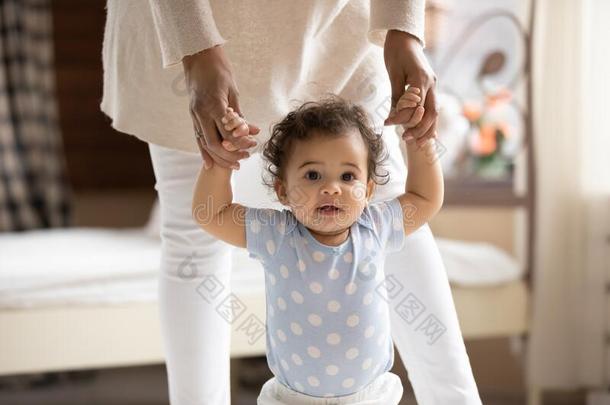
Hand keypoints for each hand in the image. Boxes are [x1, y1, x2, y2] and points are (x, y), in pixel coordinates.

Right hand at [183, 45, 259, 169]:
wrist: (198, 57)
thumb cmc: (219, 71)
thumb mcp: (232, 91)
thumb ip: (239, 114)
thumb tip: (252, 131)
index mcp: (213, 104)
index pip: (227, 132)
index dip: (241, 142)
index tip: (253, 144)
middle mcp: (200, 112)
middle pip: (214, 143)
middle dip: (231, 155)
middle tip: (245, 158)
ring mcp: (194, 115)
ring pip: (205, 144)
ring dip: (220, 157)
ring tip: (235, 164)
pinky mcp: (192, 116)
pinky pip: (198, 138)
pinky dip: (204, 152)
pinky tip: (210, 164)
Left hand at [383, 30, 437, 146]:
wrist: (405, 38)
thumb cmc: (396, 53)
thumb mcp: (393, 74)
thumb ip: (396, 96)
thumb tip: (392, 117)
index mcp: (421, 79)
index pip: (415, 105)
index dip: (403, 118)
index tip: (389, 124)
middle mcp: (432, 84)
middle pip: (431, 113)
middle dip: (420, 129)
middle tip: (405, 139)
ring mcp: (434, 86)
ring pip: (435, 113)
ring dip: (427, 129)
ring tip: (417, 143)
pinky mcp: (431, 87)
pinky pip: (433, 108)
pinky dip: (429, 122)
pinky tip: (426, 134)